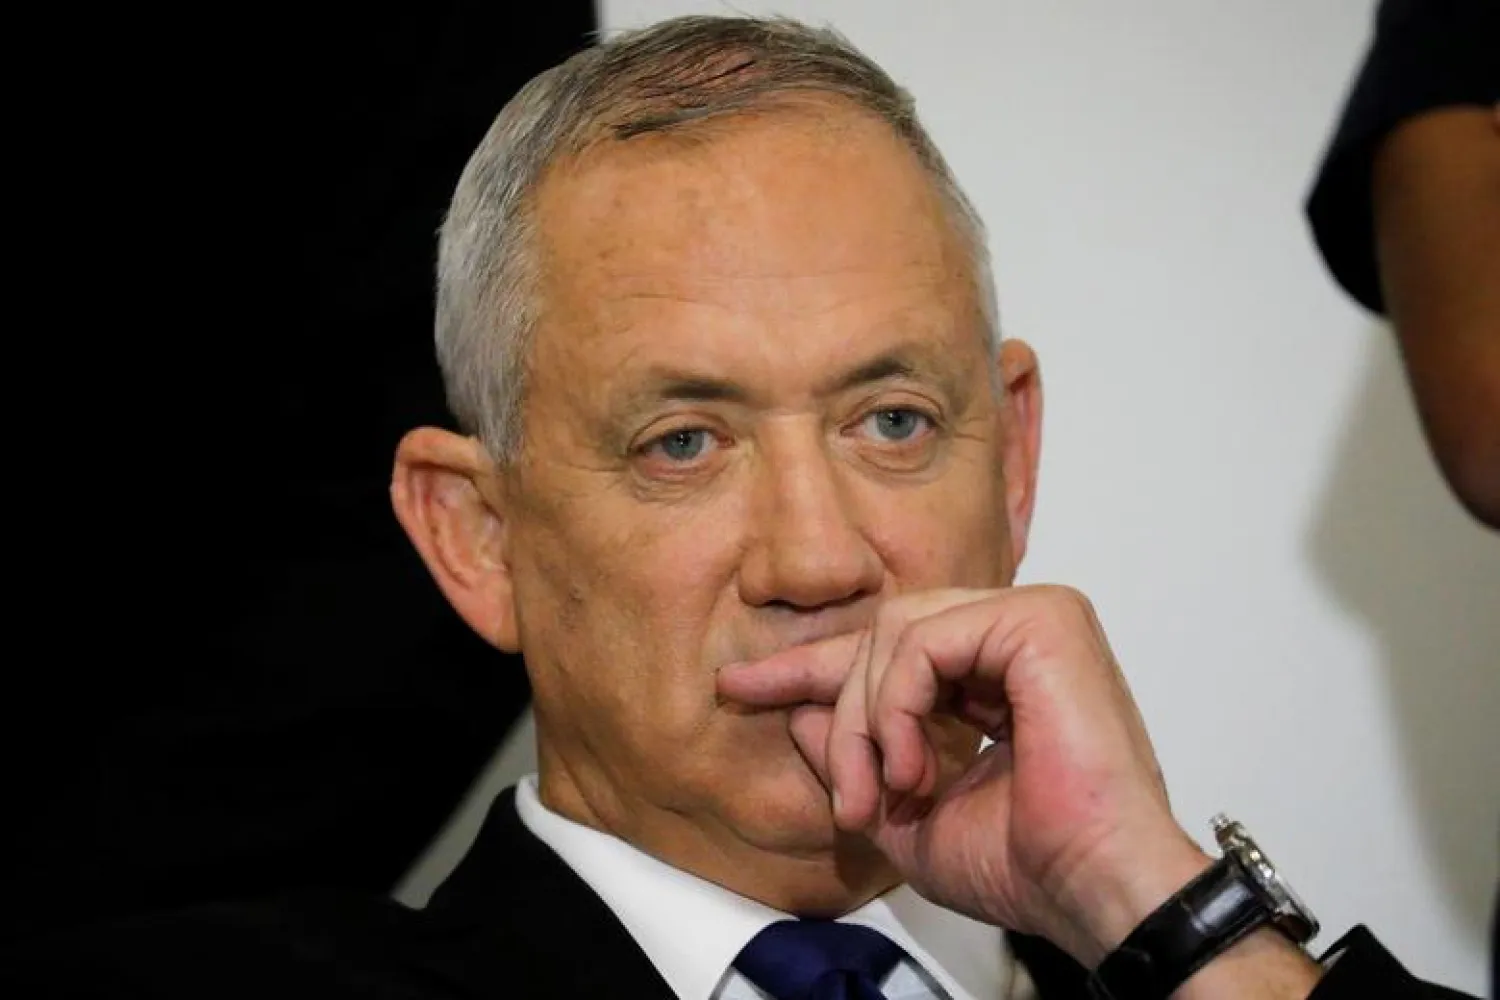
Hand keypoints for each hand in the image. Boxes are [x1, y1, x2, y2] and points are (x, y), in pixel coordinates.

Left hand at [718, 585, 1211, 964]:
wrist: (1091, 888)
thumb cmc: (1027, 865)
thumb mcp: (906, 813)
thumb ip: (854, 754)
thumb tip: (800, 710)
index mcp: (996, 674)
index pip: (889, 650)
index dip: (812, 668)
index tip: (742, 687)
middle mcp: (1015, 635)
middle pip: (883, 633)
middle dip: (842, 711)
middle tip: (846, 796)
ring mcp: (1033, 618)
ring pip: (894, 633)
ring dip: (868, 719)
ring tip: (883, 789)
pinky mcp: (1042, 620)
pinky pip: (923, 641)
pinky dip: (898, 705)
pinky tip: (913, 766)